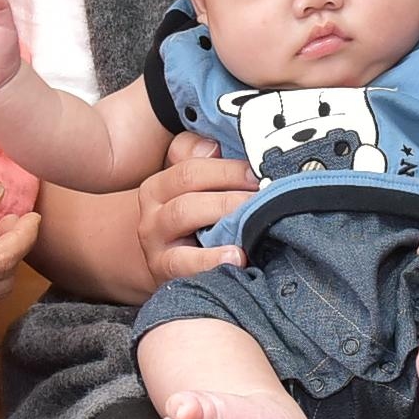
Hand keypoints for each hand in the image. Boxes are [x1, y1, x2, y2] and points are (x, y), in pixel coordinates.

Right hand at [136, 131, 258, 282]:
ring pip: (182, 215)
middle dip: (230, 188)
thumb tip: (214, 146)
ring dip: (222, 213)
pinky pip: (183, 263)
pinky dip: (211, 260)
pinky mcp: (164, 272)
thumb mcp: (188, 191)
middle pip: (187, 186)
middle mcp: (152, 212)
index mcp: (159, 187)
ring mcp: (155, 243)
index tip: (259, 171)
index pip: (190, 167)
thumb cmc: (189, 222)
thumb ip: (197, 160)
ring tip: (252, 220)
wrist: (161, 264)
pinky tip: (237, 258)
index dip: (228, 168)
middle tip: (265, 192)